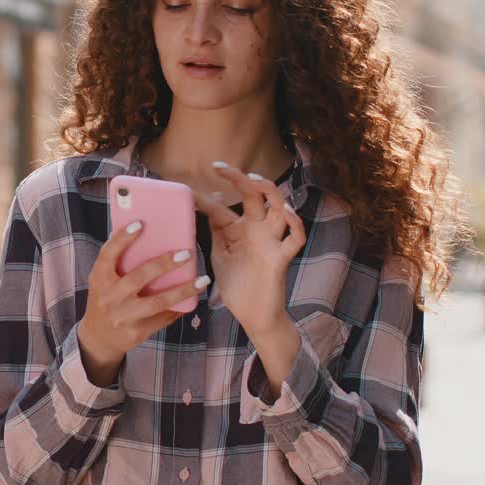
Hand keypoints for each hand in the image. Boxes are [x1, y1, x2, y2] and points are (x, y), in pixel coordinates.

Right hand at [77, 220, 210, 384]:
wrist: (98, 337)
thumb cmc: (105, 299)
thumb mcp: (102, 280)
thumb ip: (116, 262)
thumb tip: (141, 231)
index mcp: (99, 279)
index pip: (108, 255)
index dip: (123, 239)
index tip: (141, 224)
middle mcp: (109, 297)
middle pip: (138, 277)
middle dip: (164, 264)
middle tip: (185, 253)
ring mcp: (123, 316)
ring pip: (157, 302)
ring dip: (182, 290)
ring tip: (201, 280)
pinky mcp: (137, 332)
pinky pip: (163, 318)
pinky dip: (179, 308)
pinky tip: (193, 299)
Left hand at [194, 162, 306, 341]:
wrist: (253, 316)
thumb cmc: (238, 286)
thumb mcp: (220, 254)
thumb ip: (216, 231)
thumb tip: (209, 204)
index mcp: (240, 229)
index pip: (223, 206)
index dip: (205, 197)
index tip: (187, 189)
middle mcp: (257, 230)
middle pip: (255, 195)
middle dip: (240, 178)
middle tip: (220, 168)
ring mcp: (271, 242)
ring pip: (280, 207)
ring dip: (271, 191)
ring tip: (256, 180)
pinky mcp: (281, 258)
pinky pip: (296, 238)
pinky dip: (296, 223)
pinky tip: (286, 212)